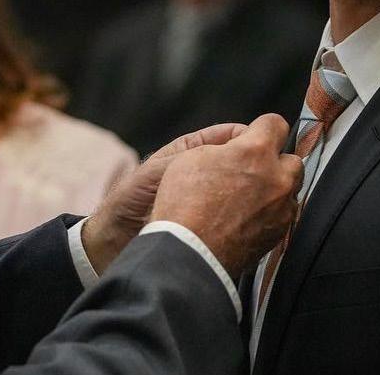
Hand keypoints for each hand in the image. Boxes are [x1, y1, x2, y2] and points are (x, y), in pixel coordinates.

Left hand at [81, 122, 248, 272]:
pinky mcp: (212, 224)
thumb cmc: (127, 201)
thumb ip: (184, 160)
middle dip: (252, 166)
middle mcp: (203, 174)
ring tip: (262, 195)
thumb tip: (222, 152)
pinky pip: (235, 215)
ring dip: (251, 192)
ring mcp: (210, 200)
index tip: (260, 145)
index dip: (244, 137)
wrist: (114, 242)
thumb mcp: (155, 172)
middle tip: (265, 172)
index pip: (226, 136)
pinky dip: (246, 215)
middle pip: (238, 163)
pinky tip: (254, 218)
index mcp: (189, 152)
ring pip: (240, 190)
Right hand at [151, 113, 302, 276]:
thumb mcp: (192, 156)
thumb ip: (225, 146)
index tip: (252, 136)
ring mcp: (282, 207)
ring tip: (247, 195)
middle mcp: (277, 177)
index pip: (274, 124)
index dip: (260, 128)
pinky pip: (284, 213)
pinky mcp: (280, 231)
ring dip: (274, 186)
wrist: (190, 251)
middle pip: (290, 158)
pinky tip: (247, 215)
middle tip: (249, 169)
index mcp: (255, 152)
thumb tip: (236, 147)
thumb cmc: (186, 205)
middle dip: (273, 161)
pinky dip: (270, 211)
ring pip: (290, 187)